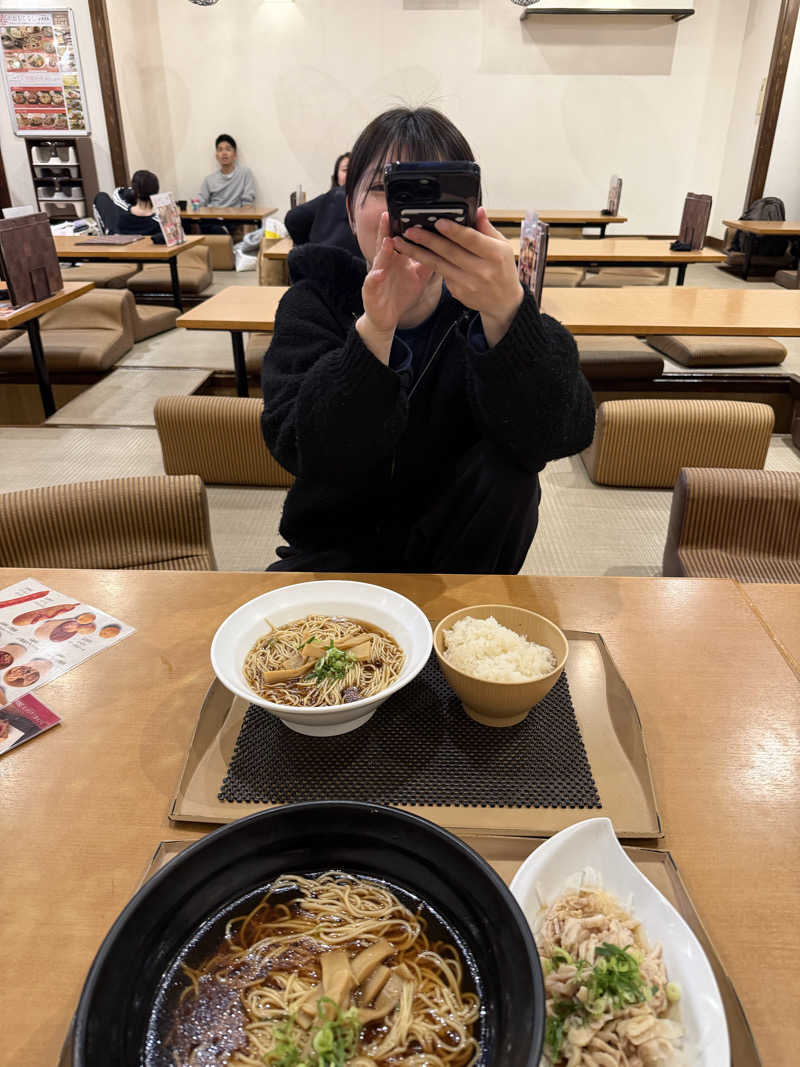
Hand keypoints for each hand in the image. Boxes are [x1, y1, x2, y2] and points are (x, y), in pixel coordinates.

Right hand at [357, 212, 433, 362]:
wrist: (386, 317)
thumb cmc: (401, 294)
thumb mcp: (418, 275)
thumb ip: (428, 259)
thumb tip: (444, 246)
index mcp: (396, 258)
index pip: (398, 237)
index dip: (400, 225)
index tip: (406, 211)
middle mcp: (384, 264)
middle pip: (384, 243)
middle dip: (385, 230)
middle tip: (388, 216)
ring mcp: (376, 276)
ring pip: (378, 261)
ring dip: (382, 251)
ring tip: (388, 241)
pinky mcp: (371, 291)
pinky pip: (372, 283)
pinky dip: (375, 278)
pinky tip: (379, 274)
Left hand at [393, 206, 523, 346]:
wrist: (503, 302)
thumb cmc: (503, 269)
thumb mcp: (502, 246)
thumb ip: (487, 229)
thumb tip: (477, 210)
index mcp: (495, 255)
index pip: (471, 240)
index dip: (454, 231)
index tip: (438, 222)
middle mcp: (481, 270)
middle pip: (450, 252)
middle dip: (427, 240)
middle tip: (410, 230)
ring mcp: (468, 284)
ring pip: (439, 265)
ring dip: (418, 253)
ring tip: (402, 242)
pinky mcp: (458, 292)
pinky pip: (441, 274)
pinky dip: (428, 263)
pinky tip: (414, 254)